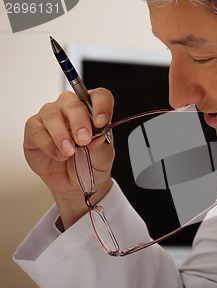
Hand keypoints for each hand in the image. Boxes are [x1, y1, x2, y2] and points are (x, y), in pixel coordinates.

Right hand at [24, 88, 114, 228]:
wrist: (76, 183)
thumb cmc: (91, 163)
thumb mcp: (103, 156)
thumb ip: (100, 143)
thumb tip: (96, 134)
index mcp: (93, 111)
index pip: (99, 96)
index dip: (101, 105)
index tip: (101, 121)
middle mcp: (71, 109)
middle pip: (73, 103)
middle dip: (79, 121)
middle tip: (83, 140)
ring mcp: (51, 117)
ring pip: (52, 114)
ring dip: (61, 134)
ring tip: (69, 152)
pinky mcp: (34, 130)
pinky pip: (37, 130)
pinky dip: (48, 144)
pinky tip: (58, 155)